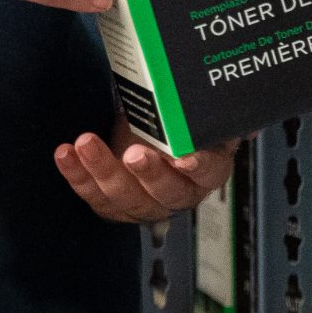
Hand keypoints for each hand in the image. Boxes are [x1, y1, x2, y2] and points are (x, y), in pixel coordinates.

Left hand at [55, 122, 236, 222]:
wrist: (156, 138)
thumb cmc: (182, 126)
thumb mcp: (203, 114)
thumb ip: (223, 108)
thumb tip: (247, 107)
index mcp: (206, 170)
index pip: (208, 172)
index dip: (198, 166)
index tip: (185, 157)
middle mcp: (176, 193)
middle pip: (165, 192)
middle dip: (148, 174)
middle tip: (134, 154)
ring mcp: (142, 204)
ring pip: (124, 197)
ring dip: (102, 170)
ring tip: (84, 144)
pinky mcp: (112, 205)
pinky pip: (93, 196)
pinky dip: (76, 175)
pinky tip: (64, 154)